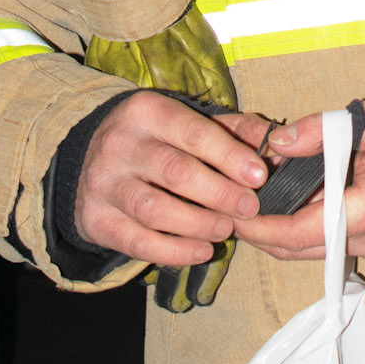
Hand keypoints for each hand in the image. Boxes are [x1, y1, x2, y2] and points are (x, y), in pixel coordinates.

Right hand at [73, 93, 274, 266]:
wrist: (88, 160)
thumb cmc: (155, 141)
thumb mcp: (187, 122)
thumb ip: (234, 130)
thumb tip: (276, 144)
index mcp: (146, 111)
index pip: (193, 132)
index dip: (230, 156)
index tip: (259, 176)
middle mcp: (120, 144)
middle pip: (175, 172)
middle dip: (219, 193)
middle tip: (249, 208)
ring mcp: (104, 184)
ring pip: (155, 210)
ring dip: (198, 224)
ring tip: (225, 229)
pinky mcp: (96, 220)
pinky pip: (138, 242)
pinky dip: (175, 252)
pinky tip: (202, 250)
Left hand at [234, 109, 364, 262]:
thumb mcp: (364, 122)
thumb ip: (317, 131)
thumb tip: (275, 142)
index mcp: (364, 213)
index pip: (296, 233)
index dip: (259, 227)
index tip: (233, 215)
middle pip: (299, 250)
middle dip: (262, 235)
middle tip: (233, 213)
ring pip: (314, 251)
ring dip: (282, 235)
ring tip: (254, 208)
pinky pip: (331, 243)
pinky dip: (306, 230)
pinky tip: (289, 206)